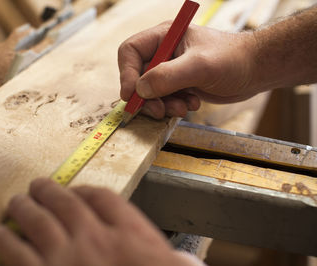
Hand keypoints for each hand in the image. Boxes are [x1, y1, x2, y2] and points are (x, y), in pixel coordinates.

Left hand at [0, 179, 204, 265]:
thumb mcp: (170, 265)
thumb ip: (162, 250)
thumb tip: (167, 250)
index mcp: (127, 232)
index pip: (102, 198)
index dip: (84, 190)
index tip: (75, 191)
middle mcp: (94, 238)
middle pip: (66, 203)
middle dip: (48, 191)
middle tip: (36, 185)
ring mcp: (66, 260)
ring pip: (38, 223)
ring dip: (23, 209)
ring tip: (15, 202)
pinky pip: (19, 256)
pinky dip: (7, 243)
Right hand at [118, 22, 258, 118]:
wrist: (256, 70)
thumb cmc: (233, 59)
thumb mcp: (200, 66)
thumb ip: (168, 76)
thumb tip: (140, 90)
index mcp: (164, 37)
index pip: (130, 52)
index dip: (126, 74)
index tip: (131, 96)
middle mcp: (164, 53)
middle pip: (138, 76)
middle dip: (147, 97)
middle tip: (159, 110)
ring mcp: (171, 70)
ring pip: (150, 92)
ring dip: (162, 105)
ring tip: (183, 108)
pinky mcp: (179, 85)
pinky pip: (164, 99)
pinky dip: (173, 106)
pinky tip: (192, 104)